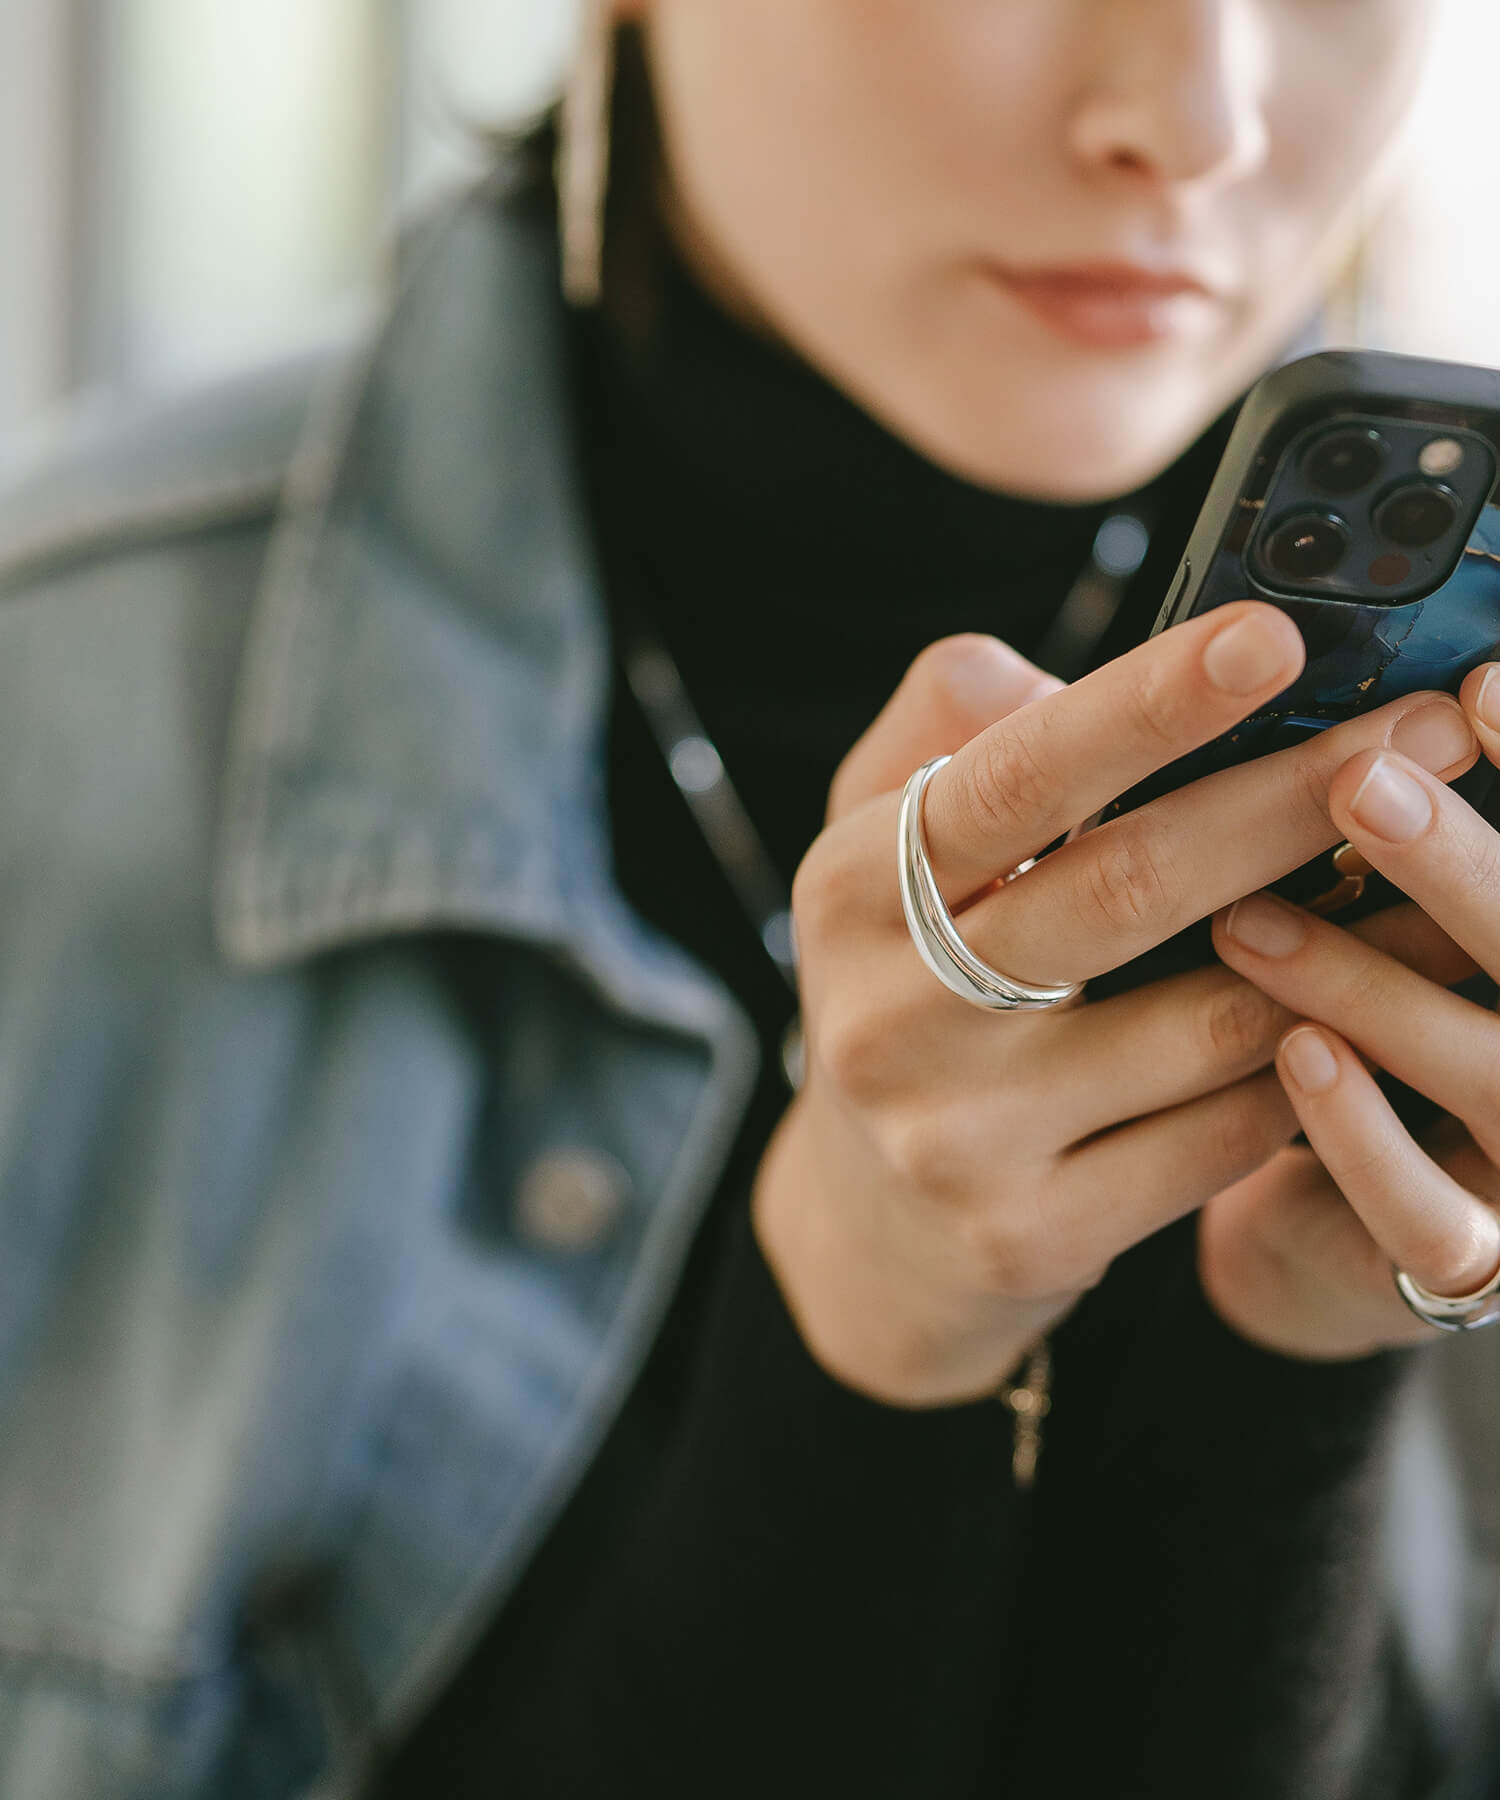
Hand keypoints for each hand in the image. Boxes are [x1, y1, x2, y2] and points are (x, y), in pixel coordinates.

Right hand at [753, 604, 1478, 1405]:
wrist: (870, 1218)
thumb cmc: (908, 988)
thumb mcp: (878, 849)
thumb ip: (948, 728)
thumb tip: (1054, 669)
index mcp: (855, 888)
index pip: (1015, 777)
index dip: (1147, 705)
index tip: (1271, 636)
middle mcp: (895, 1014)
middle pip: (1133, 887)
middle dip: (1300, 799)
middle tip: (1433, 736)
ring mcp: (962, 1137)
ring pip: (1211, 1023)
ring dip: (1357, 942)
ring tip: (1445, 876)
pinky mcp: (1032, 1232)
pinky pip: (1226, 1136)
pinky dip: (1317, 1065)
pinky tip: (1376, 1012)